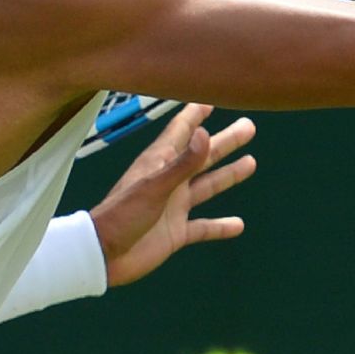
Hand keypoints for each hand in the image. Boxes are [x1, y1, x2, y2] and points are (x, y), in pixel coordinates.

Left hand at [88, 103, 256, 287]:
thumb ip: (182, 163)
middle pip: (202, 156)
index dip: (194, 115)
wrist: (104, 255)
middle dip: (224, 142)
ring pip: (207, 186)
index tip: (211, 98)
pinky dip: (220, 226)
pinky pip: (203, 227)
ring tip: (251, 162)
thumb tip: (204, 134)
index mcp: (158, 163)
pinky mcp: (176, 232)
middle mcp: (168, 181)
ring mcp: (173, 207)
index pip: (180, 132)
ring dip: (227, 175)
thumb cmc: (121, 215)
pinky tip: (238, 225)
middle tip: (248, 127)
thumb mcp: (154, 186)